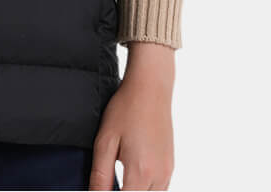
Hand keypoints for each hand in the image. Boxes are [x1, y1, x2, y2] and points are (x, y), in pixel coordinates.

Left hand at [88, 42, 174, 190]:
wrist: (150, 88)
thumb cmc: (126, 109)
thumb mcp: (105, 141)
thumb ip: (100, 175)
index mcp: (140, 172)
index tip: (102, 188)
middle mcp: (158, 176)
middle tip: (109, 182)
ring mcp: (167, 171)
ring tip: (120, 178)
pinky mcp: (170, 165)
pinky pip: (160, 189)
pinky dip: (146, 189)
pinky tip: (133, 175)